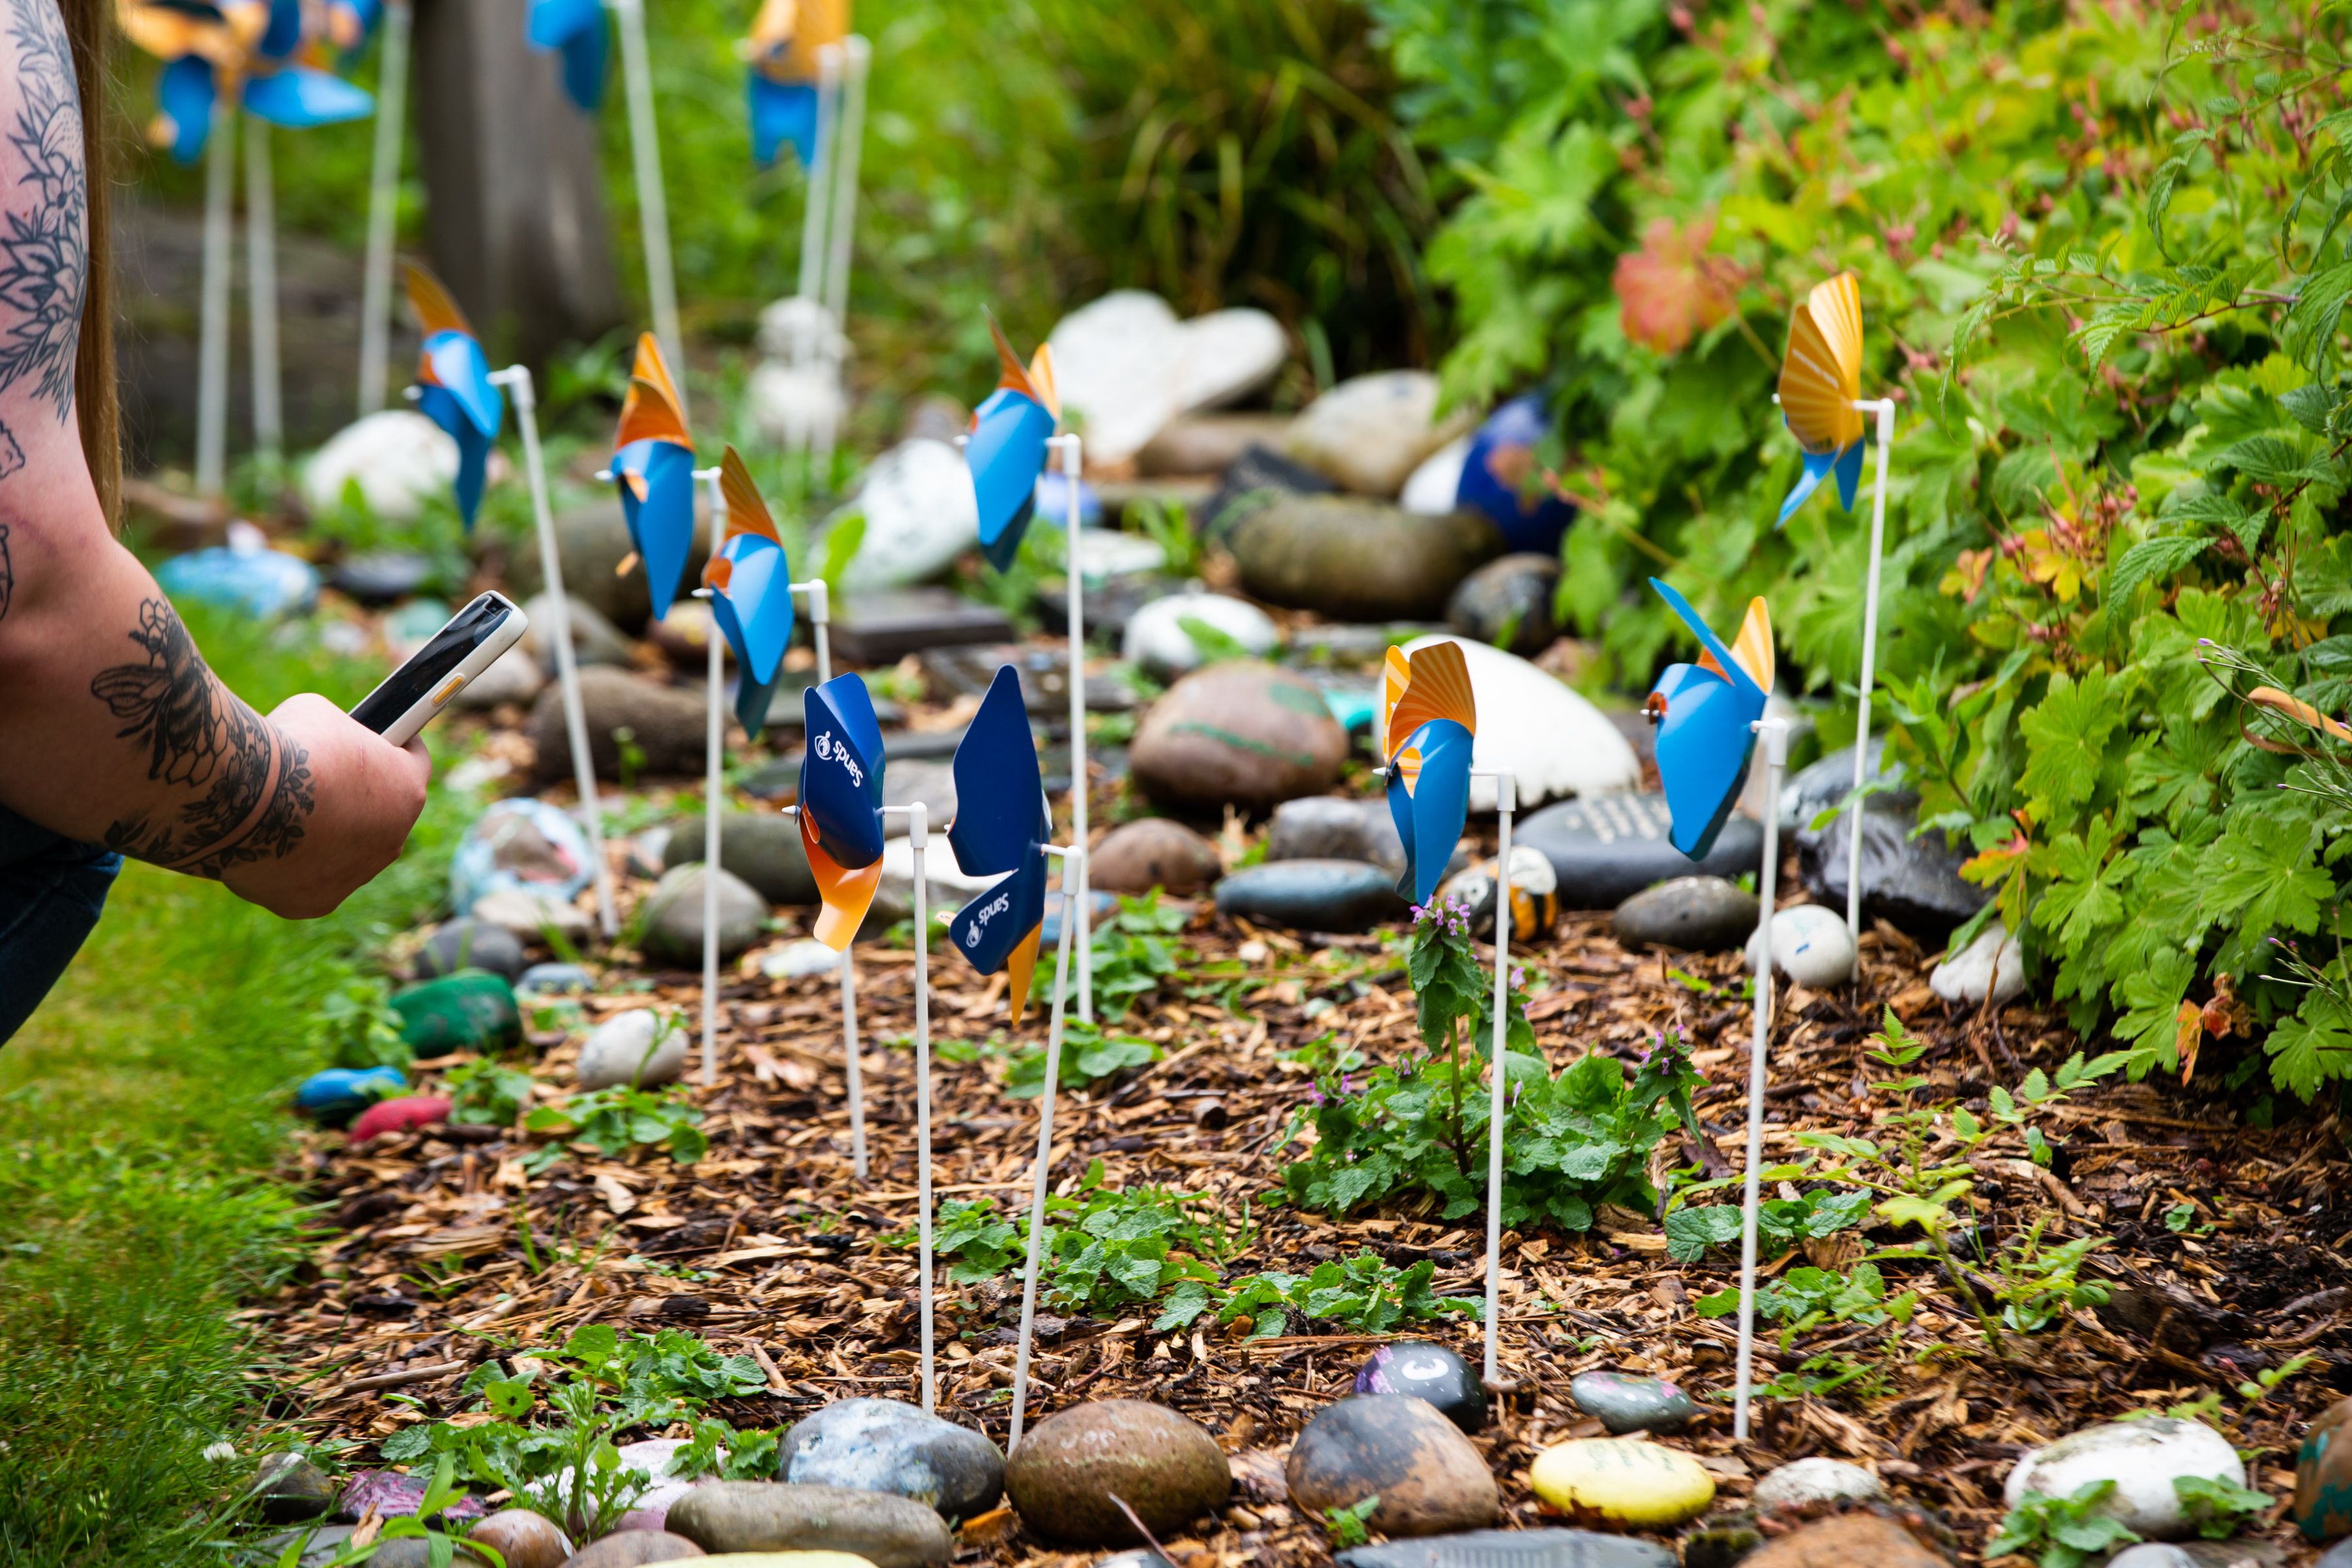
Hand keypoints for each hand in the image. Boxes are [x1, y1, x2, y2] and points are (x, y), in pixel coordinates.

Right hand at [220, 694, 430, 918]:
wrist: (243, 798)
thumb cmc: (287, 746)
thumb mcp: (320, 715)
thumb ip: (338, 734)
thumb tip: (328, 744)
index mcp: (407, 790)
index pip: (414, 763)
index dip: (394, 748)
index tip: (382, 740)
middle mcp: (392, 840)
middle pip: (382, 816)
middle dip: (359, 799)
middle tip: (325, 782)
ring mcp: (355, 876)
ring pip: (346, 855)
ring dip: (328, 838)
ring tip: (290, 816)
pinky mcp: (314, 902)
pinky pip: (307, 880)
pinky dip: (291, 865)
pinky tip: (270, 848)